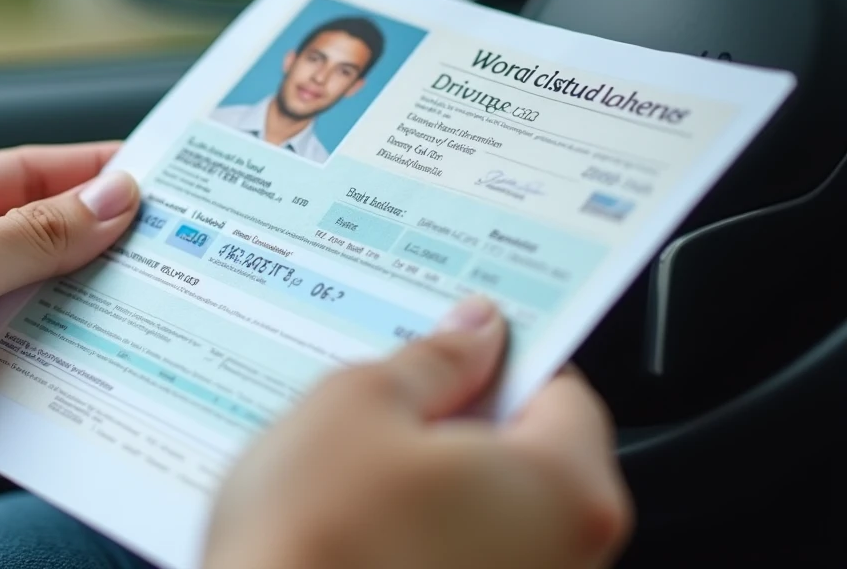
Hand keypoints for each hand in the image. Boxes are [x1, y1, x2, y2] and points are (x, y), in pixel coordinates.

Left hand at [0, 144, 139, 567]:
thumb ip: (31, 240)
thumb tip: (111, 200)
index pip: (24, 179)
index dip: (91, 174)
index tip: (160, 176)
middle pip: (45, 255)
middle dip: (108, 256)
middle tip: (184, 252)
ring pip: (47, 327)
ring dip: (97, 328)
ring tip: (168, 318)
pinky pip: (34, 396)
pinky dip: (74, 396)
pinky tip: (120, 391)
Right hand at [205, 298, 631, 568]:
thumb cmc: (312, 543)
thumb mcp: (359, 405)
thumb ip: (431, 362)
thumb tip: (472, 334)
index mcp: (565, 490)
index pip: (562, 390)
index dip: (498, 359)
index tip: (450, 348)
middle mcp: (567, 560)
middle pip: (529, 456)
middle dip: (460, 424)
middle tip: (384, 410)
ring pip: (489, 512)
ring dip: (432, 484)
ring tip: (353, 478)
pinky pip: (461, 559)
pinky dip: (418, 536)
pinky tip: (354, 530)